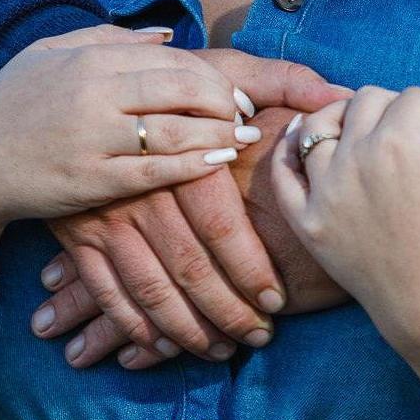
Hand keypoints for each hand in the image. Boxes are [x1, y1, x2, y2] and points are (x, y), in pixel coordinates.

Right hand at [0, 25, 246, 230]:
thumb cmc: (12, 104)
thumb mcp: (52, 53)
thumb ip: (111, 38)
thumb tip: (167, 35)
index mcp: (92, 59)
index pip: (172, 59)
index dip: (211, 75)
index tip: (233, 90)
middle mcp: (95, 94)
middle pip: (183, 90)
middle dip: (224, 101)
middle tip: (246, 114)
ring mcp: (93, 139)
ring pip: (175, 132)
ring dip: (218, 134)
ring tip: (243, 137)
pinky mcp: (89, 181)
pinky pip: (154, 172)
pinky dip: (191, 166)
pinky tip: (214, 162)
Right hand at [30, 58, 351, 367]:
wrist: (84, 88)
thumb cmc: (172, 81)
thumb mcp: (224, 70)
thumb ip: (284, 82)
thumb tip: (339, 95)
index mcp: (184, 152)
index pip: (221, 223)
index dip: (250, 267)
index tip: (277, 299)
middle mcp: (144, 189)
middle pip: (189, 264)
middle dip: (226, 310)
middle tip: (259, 337)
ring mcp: (108, 214)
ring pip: (150, 287)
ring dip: (187, 327)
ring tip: (223, 349)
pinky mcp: (79, 233)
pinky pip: (106, 290)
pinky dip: (133, 324)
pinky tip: (161, 344)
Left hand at [272, 69, 419, 353]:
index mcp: (400, 142)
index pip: (412, 95)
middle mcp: (355, 157)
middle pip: (365, 99)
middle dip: (390, 107)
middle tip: (407, 135)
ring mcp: (325, 190)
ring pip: (320, 124)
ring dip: (341, 118)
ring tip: (359, 130)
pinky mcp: (307, 221)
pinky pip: (284, 173)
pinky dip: (289, 148)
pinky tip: (301, 135)